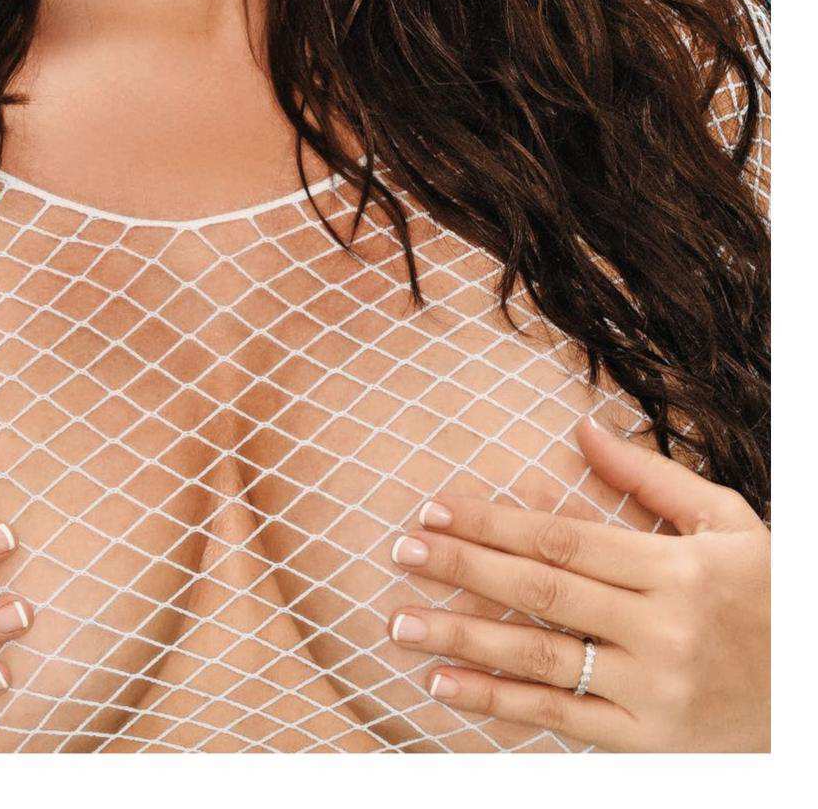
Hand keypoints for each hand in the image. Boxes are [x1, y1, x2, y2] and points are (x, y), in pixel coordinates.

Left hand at [385, 413, 769, 751]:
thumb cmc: (772, 593)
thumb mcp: (726, 523)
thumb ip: (651, 477)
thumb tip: (584, 428)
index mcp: (676, 568)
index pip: (563, 539)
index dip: (492, 523)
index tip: (434, 509)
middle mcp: (661, 629)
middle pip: (541, 593)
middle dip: (462, 568)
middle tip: (399, 552)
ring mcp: (653, 691)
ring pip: (540, 659)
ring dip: (461, 637)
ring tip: (399, 622)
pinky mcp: (649, 743)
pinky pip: (560, 720)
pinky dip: (497, 703)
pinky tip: (444, 683)